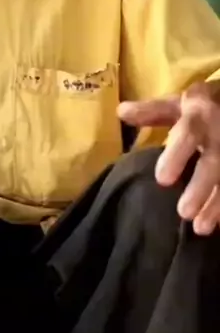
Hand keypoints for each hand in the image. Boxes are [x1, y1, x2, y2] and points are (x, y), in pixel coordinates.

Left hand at [118, 82, 219, 234]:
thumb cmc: (203, 109)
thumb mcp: (178, 105)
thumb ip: (151, 112)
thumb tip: (121, 112)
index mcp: (199, 115)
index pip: (189, 133)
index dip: (177, 155)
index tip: (162, 180)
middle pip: (214, 162)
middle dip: (201, 187)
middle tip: (183, 211)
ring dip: (217, 204)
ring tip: (201, 228)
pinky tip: (218, 225)